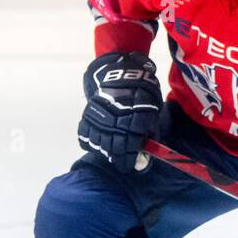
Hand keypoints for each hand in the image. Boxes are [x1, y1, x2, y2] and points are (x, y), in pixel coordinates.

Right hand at [77, 52, 161, 170]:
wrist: (120, 71)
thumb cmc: (140, 90)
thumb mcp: (152, 107)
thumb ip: (150, 129)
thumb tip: (147, 148)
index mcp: (135, 121)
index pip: (131, 148)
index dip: (129, 160)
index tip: (130, 165)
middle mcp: (116, 122)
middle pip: (114, 149)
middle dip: (118, 158)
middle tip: (121, 161)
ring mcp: (100, 119)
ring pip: (99, 144)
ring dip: (105, 151)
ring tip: (110, 151)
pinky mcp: (87, 115)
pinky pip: (84, 135)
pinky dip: (90, 141)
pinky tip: (96, 142)